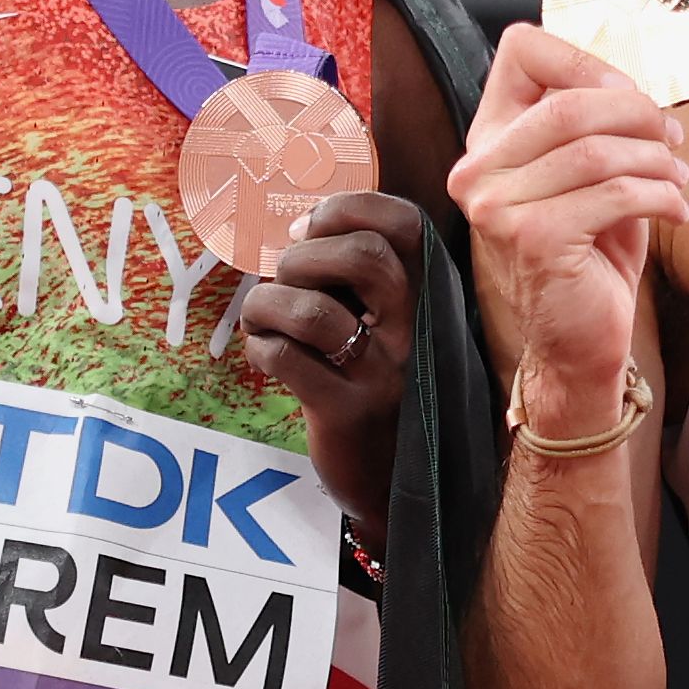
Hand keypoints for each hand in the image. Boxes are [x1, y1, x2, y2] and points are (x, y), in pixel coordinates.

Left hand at [238, 191, 422, 521]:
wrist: (393, 478)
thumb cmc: (376, 381)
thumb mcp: (388, 320)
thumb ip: (361, 272)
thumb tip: (299, 221)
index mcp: (428, 297)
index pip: (405, 224)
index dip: (347, 209)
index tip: (309, 228)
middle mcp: (418, 331)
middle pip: (363, 256)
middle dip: (302, 257)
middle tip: (286, 280)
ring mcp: (384, 374)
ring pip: (313, 309)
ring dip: (267, 302)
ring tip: (264, 317)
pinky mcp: (347, 412)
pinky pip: (284, 357)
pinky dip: (259, 345)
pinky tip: (266, 353)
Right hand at [450, 25, 688, 435]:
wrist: (578, 340)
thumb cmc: (589, 252)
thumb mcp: (587, 176)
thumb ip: (593, 124)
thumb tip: (636, 84)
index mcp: (488, 139)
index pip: (521, 52)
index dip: (585, 61)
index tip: (629, 93)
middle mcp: (479, 169)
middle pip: (569, 102)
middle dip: (636, 114)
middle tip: (669, 138)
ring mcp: (498, 205)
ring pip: (597, 150)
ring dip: (654, 160)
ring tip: (676, 178)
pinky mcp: (534, 238)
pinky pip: (615, 193)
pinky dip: (659, 195)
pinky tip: (673, 209)